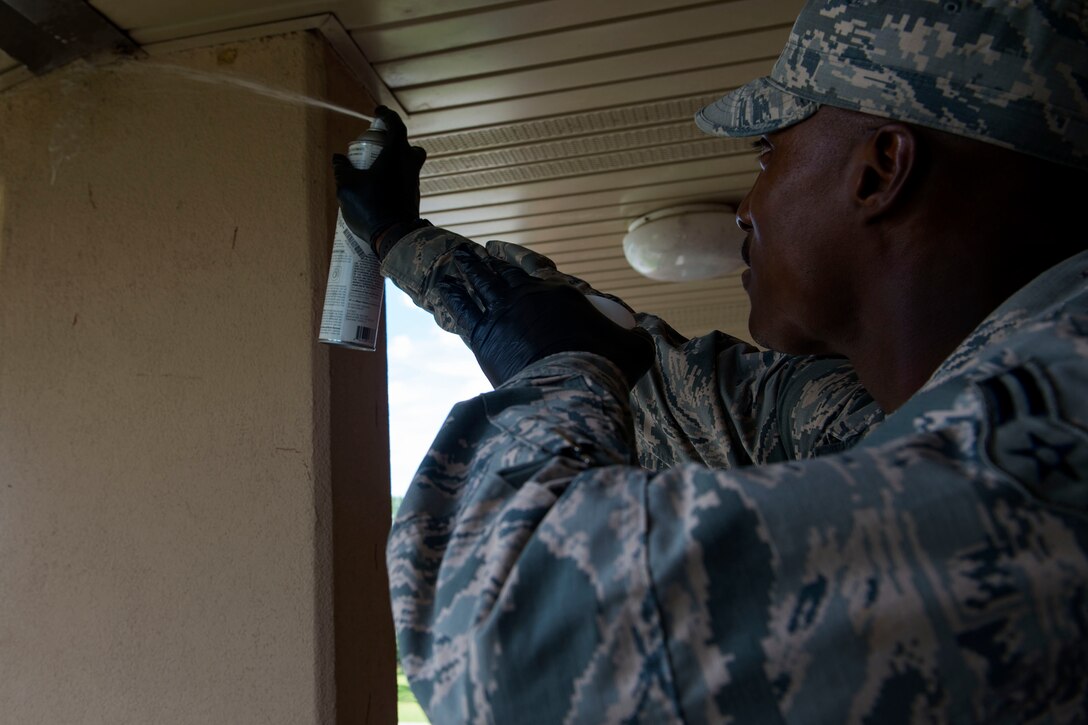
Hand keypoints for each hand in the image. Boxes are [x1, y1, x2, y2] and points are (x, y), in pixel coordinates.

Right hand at [332, 106, 426, 253]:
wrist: (394, 236)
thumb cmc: (370, 207)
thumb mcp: (347, 187)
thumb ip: (342, 169)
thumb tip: (338, 159)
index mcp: (396, 153)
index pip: (395, 125)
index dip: (386, 116)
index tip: (377, 113)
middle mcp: (410, 164)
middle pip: (407, 145)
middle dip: (393, 141)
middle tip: (377, 144)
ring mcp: (414, 180)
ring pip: (408, 163)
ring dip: (394, 160)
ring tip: (374, 167)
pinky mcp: (414, 195)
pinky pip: (406, 178)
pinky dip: (395, 176)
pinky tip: (380, 185)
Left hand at [437, 249, 653, 387]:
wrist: (573, 389)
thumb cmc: (605, 369)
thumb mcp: (634, 351)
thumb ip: (636, 340)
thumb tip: (644, 340)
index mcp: (560, 293)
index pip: (534, 266)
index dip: (515, 256)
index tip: (500, 249)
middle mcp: (527, 295)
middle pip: (502, 271)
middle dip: (486, 261)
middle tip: (471, 253)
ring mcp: (503, 313)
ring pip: (479, 283)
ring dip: (466, 270)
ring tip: (455, 261)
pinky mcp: (484, 337)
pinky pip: (462, 308)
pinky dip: (452, 295)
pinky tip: (444, 288)